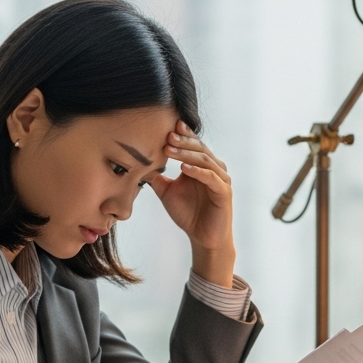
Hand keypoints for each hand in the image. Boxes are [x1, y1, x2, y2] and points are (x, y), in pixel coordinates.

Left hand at [147, 120, 235, 286]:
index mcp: (202, 166)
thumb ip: (156, 177)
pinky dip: (198, 171)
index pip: (194, 145)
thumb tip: (138, 165)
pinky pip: (211, 178)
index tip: (169, 125)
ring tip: (171, 149)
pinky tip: (184, 168)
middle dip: (183, 141)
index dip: (184, 134)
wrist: (203, 237)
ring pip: (205, 160)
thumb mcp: (167, 192)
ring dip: (187, 153)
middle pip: (200, 149)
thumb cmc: (188, 214)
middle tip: (167, 135)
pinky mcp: (224, 193)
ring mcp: (221, 180)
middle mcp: (214, 169)